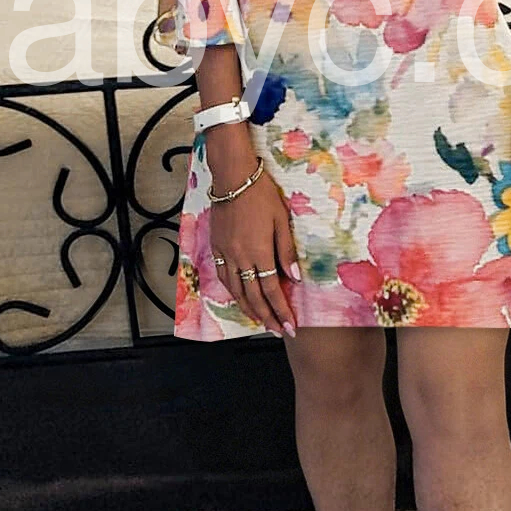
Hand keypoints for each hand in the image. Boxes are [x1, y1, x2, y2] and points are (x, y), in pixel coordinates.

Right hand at [210, 167, 299, 337]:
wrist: (232, 178)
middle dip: (267, 317)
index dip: (281, 311)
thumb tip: (294, 278)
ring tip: (260, 321)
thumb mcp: (282, 220)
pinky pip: (223, 277)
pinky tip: (238, 297)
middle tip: (278, 332)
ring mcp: (226, 254)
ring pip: (235, 291)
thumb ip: (286, 251)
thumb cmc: (261, 195)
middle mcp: (240, 258)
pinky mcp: (216, 247)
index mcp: (259, 253)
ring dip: (248, 309)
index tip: (290, 326)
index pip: (271, 291)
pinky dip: (232, 292)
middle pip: (253, 297)